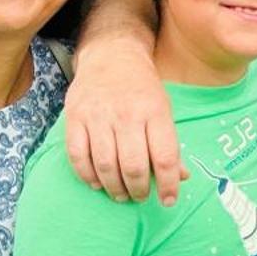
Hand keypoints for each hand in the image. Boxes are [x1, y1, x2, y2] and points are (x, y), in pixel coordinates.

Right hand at [63, 38, 184, 204]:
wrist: (111, 54)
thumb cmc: (143, 89)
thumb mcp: (164, 110)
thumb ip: (169, 144)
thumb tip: (181, 178)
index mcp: (155, 112)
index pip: (165, 157)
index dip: (168, 185)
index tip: (168, 200)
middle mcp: (127, 114)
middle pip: (133, 165)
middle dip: (139, 190)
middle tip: (140, 197)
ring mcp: (98, 115)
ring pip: (105, 164)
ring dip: (114, 188)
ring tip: (121, 195)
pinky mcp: (75, 117)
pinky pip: (78, 155)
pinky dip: (87, 176)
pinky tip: (97, 183)